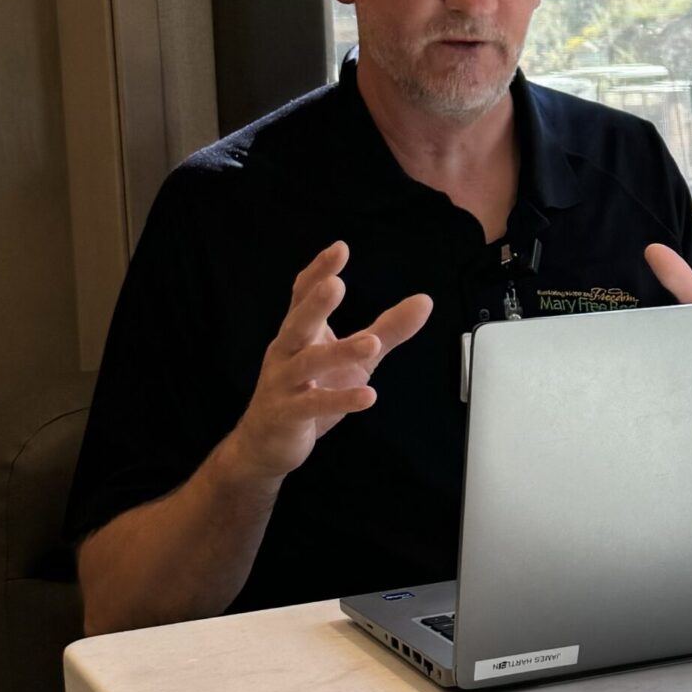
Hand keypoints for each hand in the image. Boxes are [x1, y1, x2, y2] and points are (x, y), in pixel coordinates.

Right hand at [228, 241, 432, 479]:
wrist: (267, 442)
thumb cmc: (311, 389)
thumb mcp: (357, 358)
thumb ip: (388, 328)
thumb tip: (425, 301)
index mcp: (299, 332)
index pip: (303, 294)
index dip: (318, 271)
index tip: (340, 249)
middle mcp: (286, 352)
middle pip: (297, 322)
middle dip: (315, 304)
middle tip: (336, 284)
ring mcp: (282, 383)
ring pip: (307, 363)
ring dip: (338, 352)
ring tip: (370, 342)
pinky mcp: (286, 415)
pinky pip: (312, 405)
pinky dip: (339, 400)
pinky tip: (367, 396)